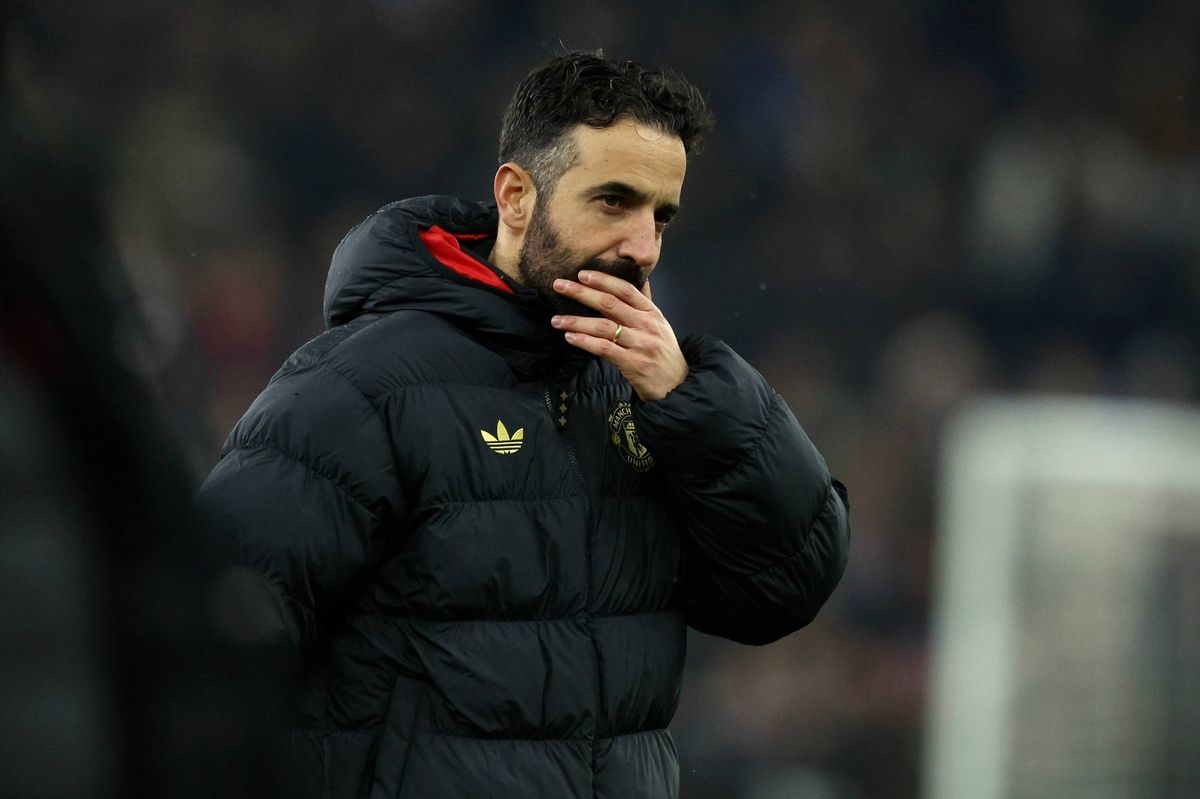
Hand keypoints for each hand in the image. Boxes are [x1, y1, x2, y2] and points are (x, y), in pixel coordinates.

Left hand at [550, 270, 687, 400]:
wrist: (678, 384)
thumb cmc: (662, 353)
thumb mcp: (658, 325)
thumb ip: (643, 305)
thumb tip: (634, 280)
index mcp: (651, 312)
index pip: (625, 289)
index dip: (603, 280)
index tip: (582, 274)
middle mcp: (647, 326)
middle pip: (610, 304)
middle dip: (582, 293)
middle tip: (559, 286)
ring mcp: (641, 345)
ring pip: (604, 327)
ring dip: (577, 321)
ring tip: (556, 319)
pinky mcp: (634, 364)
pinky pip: (605, 349)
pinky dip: (585, 342)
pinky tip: (570, 337)